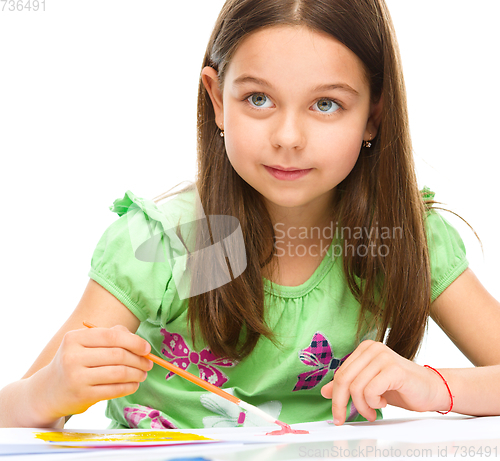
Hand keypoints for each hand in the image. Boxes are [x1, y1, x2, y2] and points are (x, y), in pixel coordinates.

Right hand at [39, 325, 152, 419]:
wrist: (49, 390)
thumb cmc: (75, 362)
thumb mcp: (86, 343)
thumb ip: (112, 335)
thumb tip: (140, 343)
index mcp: (75, 338)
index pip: (112, 336)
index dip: (134, 341)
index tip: (146, 348)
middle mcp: (73, 356)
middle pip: (118, 355)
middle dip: (138, 359)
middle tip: (148, 363)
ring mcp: (76, 377)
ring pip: (118, 373)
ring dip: (136, 374)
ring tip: (142, 374)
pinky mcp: (82, 396)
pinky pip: (114, 390)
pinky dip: (129, 387)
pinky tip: (133, 384)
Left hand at [320, 340, 449, 424]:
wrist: (432, 389)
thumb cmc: (401, 387)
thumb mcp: (369, 386)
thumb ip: (348, 385)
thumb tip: (324, 391)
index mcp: (364, 349)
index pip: (340, 374)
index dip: (335, 397)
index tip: (337, 415)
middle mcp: (372, 348)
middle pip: (344, 379)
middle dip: (342, 404)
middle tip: (345, 419)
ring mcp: (383, 356)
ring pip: (356, 387)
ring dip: (363, 407)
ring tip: (373, 411)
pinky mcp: (393, 368)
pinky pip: (370, 390)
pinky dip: (374, 403)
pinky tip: (384, 403)